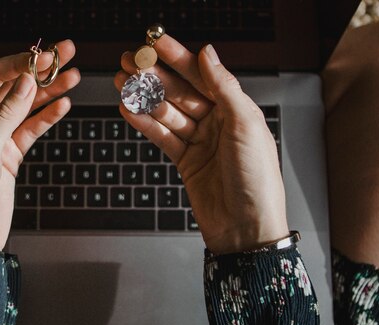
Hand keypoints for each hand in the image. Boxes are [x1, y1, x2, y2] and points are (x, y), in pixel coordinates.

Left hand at [0, 40, 80, 249]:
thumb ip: (6, 115)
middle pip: (12, 86)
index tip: (44, 55)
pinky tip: (63, 104)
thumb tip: (25, 82)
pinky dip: (48, 117)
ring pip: (26, 106)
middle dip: (39, 70)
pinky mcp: (11, 154)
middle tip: (66, 53)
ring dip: (49, 90)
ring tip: (73, 75)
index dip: (19, 63)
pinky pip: (32, 129)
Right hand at [115, 36, 287, 253]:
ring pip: (167, 113)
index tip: (155, 42)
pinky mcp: (185, 161)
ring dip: (145, 97)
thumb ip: (224, 87)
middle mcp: (217, 122)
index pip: (203, 75)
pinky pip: (162, 137)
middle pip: (180, 91)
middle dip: (155, 75)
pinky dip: (145, 124)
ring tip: (121, 81)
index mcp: (236, 109)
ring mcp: (200, 141)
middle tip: (130, 60)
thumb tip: (208, 53)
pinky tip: (128, 109)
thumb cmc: (257, 179)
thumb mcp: (245, 126)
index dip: (178, 57)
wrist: (246, 228)